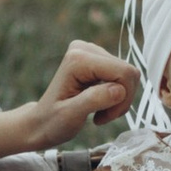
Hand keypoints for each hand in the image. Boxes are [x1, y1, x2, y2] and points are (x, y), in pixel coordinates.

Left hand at [0, 40, 134, 158]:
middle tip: (104, 116)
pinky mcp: (98, 59)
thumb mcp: (70, 115)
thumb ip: (94, 99)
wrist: (41, 122)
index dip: (123, 98)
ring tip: (101, 112)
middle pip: (129, 72)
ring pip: (128, 75)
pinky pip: (123, 76)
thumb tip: (119, 90)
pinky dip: (117, 95)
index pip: (124, 72)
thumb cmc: (52, 121)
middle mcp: (86, 48)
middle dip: (122, 99)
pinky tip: (101, 104)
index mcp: (79, 58)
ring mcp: (92, 51)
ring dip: (120, 99)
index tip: (104, 117)